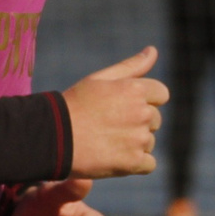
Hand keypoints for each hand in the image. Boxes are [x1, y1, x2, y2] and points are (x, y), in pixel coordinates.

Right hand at [60, 46, 168, 177]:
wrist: (53, 137)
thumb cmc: (74, 105)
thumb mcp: (100, 79)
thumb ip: (131, 66)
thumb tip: (153, 50)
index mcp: (136, 89)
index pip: (161, 94)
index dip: (144, 100)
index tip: (123, 107)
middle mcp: (142, 113)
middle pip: (155, 120)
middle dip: (138, 123)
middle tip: (109, 126)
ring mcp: (138, 139)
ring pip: (149, 142)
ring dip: (135, 144)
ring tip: (107, 142)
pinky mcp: (133, 162)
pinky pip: (148, 164)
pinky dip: (135, 163)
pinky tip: (115, 158)